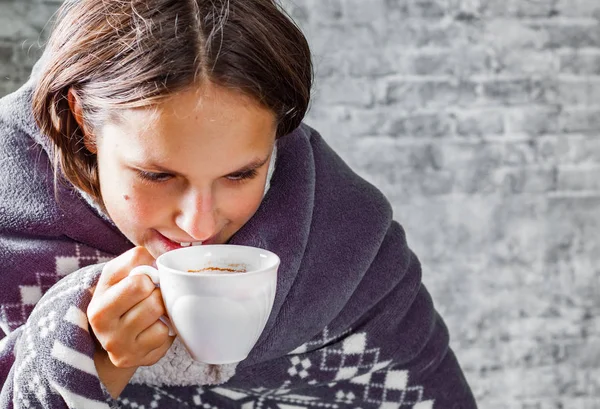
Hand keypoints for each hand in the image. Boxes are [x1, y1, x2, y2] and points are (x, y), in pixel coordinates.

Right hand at [88, 247, 174, 396]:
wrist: (110, 333)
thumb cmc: (119, 295)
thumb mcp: (118, 273)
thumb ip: (135, 259)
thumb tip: (158, 259)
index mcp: (99, 305)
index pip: (139, 283)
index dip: (148, 278)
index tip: (142, 282)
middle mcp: (106, 331)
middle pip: (154, 302)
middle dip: (157, 295)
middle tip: (149, 297)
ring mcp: (121, 348)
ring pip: (161, 320)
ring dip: (162, 312)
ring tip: (151, 312)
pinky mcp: (138, 359)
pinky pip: (165, 336)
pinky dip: (164, 329)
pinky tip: (152, 328)